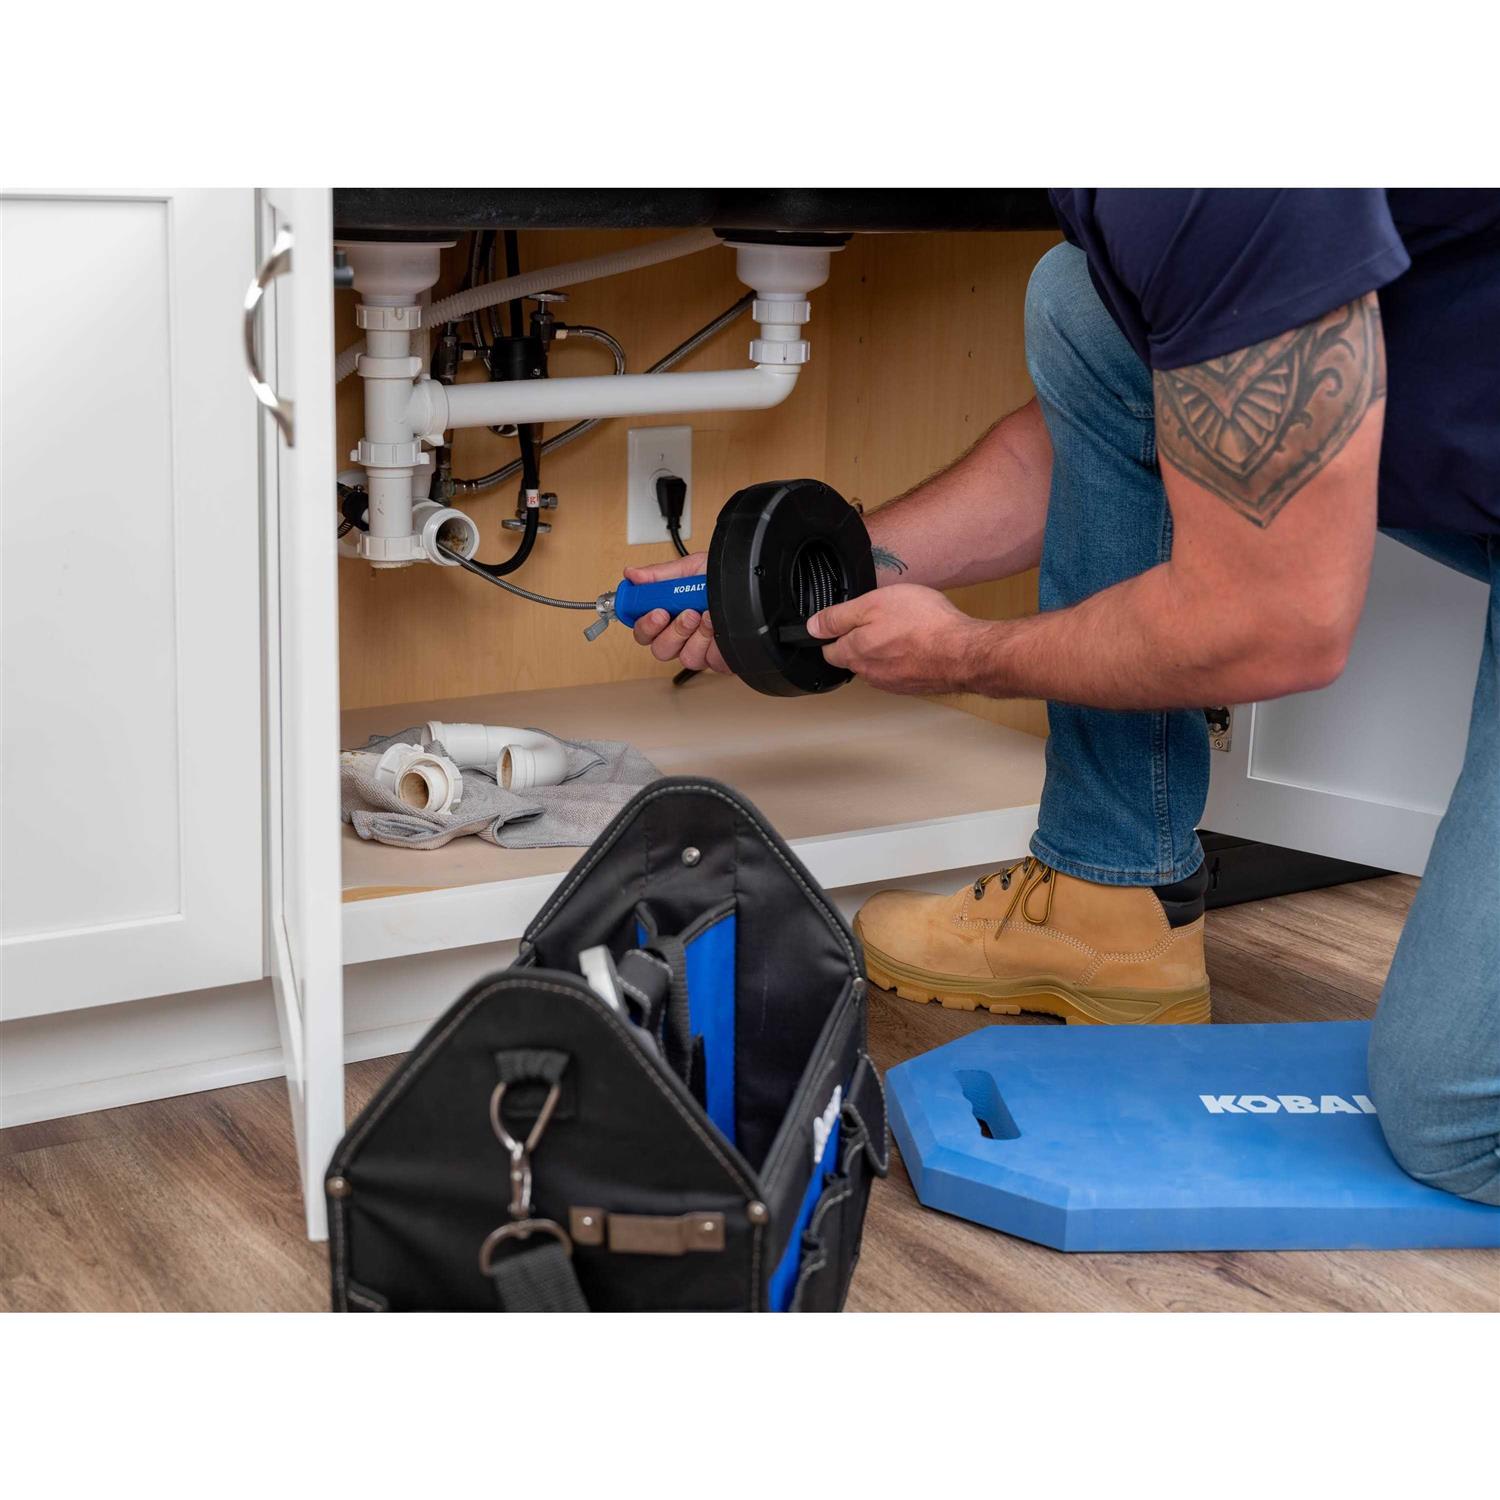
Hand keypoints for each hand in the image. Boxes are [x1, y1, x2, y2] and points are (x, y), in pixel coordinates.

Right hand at [622, 552, 729, 673]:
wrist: (753, 586)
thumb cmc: (723, 578)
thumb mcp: (691, 568)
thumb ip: (660, 575)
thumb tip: (632, 575)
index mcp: (669, 615)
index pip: (644, 631)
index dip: (645, 625)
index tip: (657, 612)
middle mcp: (682, 635)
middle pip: (660, 650)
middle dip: (674, 632)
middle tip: (687, 614)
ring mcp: (701, 649)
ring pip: (686, 657)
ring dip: (698, 635)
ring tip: (709, 615)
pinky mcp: (721, 660)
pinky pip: (712, 662)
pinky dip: (717, 643)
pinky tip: (721, 627)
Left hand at [806, 584, 981, 694]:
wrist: (963, 652)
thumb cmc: (923, 624)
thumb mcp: (872, 605)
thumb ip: (838, 617)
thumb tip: (812, 626)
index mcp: (854, 654)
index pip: (827, 650)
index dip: (831, 633)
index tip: (841, 622)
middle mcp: (870, 674)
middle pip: (852, 657)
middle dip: (859, 639)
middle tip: (878, 619)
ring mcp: (892, 683)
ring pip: (876, 664)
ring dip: (883, 649)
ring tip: (901, 628)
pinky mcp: (913, 685)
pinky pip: (899, 670)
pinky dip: (903, 657)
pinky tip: (917, 642)